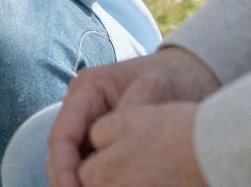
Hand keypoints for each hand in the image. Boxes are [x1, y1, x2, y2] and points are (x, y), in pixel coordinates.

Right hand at [48, 48, 219, 186]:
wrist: (189, 74)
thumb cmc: (172, 78)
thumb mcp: (155, 90)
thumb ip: (129, 115)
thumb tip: (106, 149)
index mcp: (86, 89)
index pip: (61, 137)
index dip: (64, 169)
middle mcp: (81, 108)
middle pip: (61, 155)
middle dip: (68, 181)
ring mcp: (90, 124)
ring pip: (74, 164)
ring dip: (82, 183)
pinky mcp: (102, 140)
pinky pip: (92, 166)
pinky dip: (96, 182)